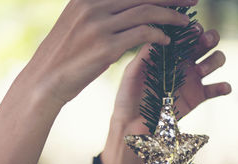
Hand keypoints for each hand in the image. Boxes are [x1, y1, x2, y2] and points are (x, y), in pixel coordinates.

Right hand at [12, 0, 198, 104]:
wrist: (44, 81)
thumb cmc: (61, 56)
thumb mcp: (74, 24)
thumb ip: (97, 13)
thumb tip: (123, 11)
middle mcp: (92, 6)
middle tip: (192, 0)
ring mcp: (99, 25)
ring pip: (146, 12)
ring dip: (171, 16)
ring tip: (186, 23)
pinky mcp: (105, 47)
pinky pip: (141, 35)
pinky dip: (158, 35)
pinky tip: (167, 42)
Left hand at [101, 26, 230, 163]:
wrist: (133, 126)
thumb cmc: (128, 97)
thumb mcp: (132, 73)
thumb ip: (145, 54)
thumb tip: (161, 35)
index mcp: (167, 54)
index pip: (185, 36)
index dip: (192, 29)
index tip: (193, 30)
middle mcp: (182, 63)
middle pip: (205, 43)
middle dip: (210, 37)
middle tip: (204, 41)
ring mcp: (191, 80)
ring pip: (215, 61)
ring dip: (214, 60)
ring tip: (200, 70)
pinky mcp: (197, 97)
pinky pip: (216, 89)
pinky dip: (224, 86)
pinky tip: (223, 87)